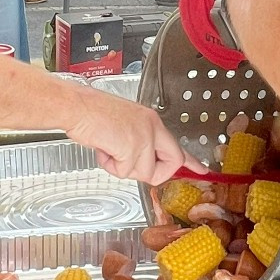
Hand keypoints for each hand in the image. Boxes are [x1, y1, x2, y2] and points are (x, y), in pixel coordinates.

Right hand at [61, 91, 196, 183]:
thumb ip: (138, 141)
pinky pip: (125, 172)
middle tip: (131, 164)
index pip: (178, 145)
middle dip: (153, 173)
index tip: (202, 170)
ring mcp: (144, 137)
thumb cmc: (92, 113)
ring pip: (144, 173)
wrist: (76, 106)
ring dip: (122, 168)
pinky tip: (104, 149)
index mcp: (152, 121)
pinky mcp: (131, 147)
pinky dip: (111, 166)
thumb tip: (139, 160)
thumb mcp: (124, 124)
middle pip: (171, 164)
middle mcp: (153, 128)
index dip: (191, 162)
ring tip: (109, 149)